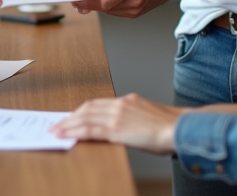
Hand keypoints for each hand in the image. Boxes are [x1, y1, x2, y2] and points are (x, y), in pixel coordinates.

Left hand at [52, 94, 185, 154]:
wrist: (180, 128)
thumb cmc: (171, 127)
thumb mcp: (149, 117)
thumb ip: (134, 119)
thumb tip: (125, 129)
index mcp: (128, 100)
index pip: (98, 103)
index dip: (82, 110)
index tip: (72, 116)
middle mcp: (120, 104)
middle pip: (88, 108)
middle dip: (70, 116)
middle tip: (57, 123)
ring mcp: (117, 116)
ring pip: (85, 117)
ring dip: (67, 124)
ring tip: (56, 131)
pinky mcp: (117, 130)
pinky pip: (90, 130)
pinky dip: (75, 132)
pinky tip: (65, 136)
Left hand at [83, 0, 182, 17]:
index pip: (105, 1)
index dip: (88, 1)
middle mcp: (135, 2)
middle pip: (105, 8)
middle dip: (89, 2)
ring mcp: (136, 10)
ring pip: (110, 11)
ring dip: (98, 4)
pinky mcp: (136, 13)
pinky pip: (117, 11)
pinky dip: (108, 5)